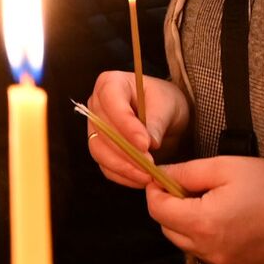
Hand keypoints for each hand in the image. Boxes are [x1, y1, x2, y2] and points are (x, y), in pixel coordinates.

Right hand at [86, 72, 189, 188]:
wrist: (164, 117)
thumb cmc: (165, 103)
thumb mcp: (168, 105)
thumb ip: (157, 121)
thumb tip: (149, 144)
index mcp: (110, 83)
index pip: (111, 102)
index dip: (126, 124)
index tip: (145, 143)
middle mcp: (96, 104)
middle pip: (102, 130)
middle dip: (126, 151)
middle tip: (150, 164)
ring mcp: (95, 128)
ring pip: (99, 151)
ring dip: (123, 167)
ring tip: (147, 175)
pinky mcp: (99, 148)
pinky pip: (105, 166)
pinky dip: (122, 176)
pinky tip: (140, 179)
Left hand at [146, 156, 263, 263]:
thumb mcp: (226, 166)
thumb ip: (185, 172)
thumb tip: (158, 175)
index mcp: (204, 224)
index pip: (157, 210)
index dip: (156, 190)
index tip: (163, 177)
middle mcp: (211, 253)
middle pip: (169, 230)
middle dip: (173, 207)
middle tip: (194, 187)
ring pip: (189, 245)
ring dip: (192, 225)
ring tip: (219, 204)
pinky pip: (211, 258)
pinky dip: (212, 241)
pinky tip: (235, 224)